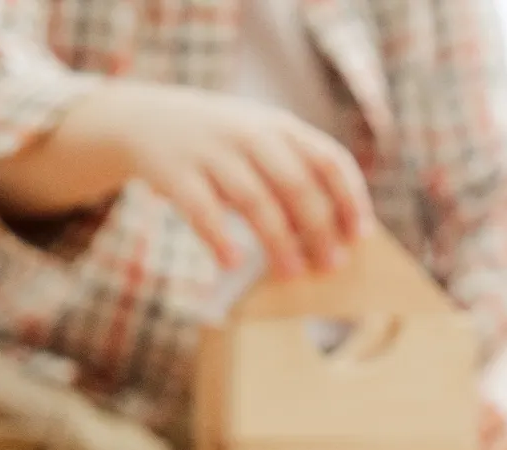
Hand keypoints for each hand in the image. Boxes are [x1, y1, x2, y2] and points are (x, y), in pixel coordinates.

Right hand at [0, 80, 373, 277]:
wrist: (146, 120)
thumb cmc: (220, 144)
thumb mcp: (260, 138)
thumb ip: (295, 169)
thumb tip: (337, 228)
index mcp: (279, 126)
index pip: (328, 158)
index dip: (350, 197)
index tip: (360, 235)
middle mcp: (250, 134)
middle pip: (297, 184)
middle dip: (319, 228)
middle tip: (332, 265)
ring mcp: (212, 152)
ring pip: (255, 200)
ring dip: (279, 241)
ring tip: (293, 273)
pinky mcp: (176, 174)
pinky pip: (203, 211)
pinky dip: (220, 239)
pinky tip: (234, 263)